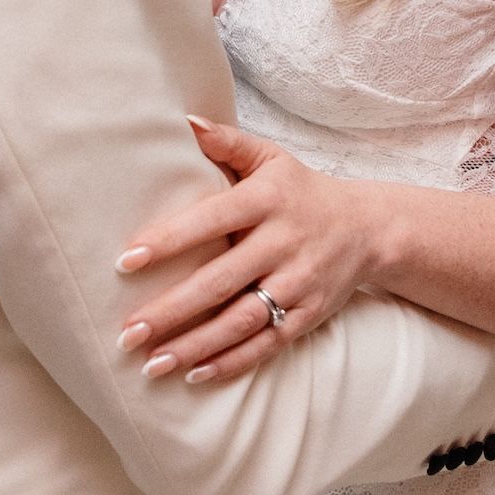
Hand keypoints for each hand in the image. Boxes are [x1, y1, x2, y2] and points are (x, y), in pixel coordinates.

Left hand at [115, 115, 381, 383]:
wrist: (369, 229)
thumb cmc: (301, 191)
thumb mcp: (271, 158)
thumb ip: (227, 141)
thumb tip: (183, 120)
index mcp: (268, 199)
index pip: (211, 220)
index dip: (169, 241)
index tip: (124, 262)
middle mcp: (283, 243)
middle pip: (220, 282)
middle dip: (171, 311)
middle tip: (126, 332)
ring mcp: (298, 284)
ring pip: (240, 322)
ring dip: (193, 346)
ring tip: (149, 364)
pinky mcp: (308, 316)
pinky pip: (266, 345)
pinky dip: (230, 363)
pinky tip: (193, 375)